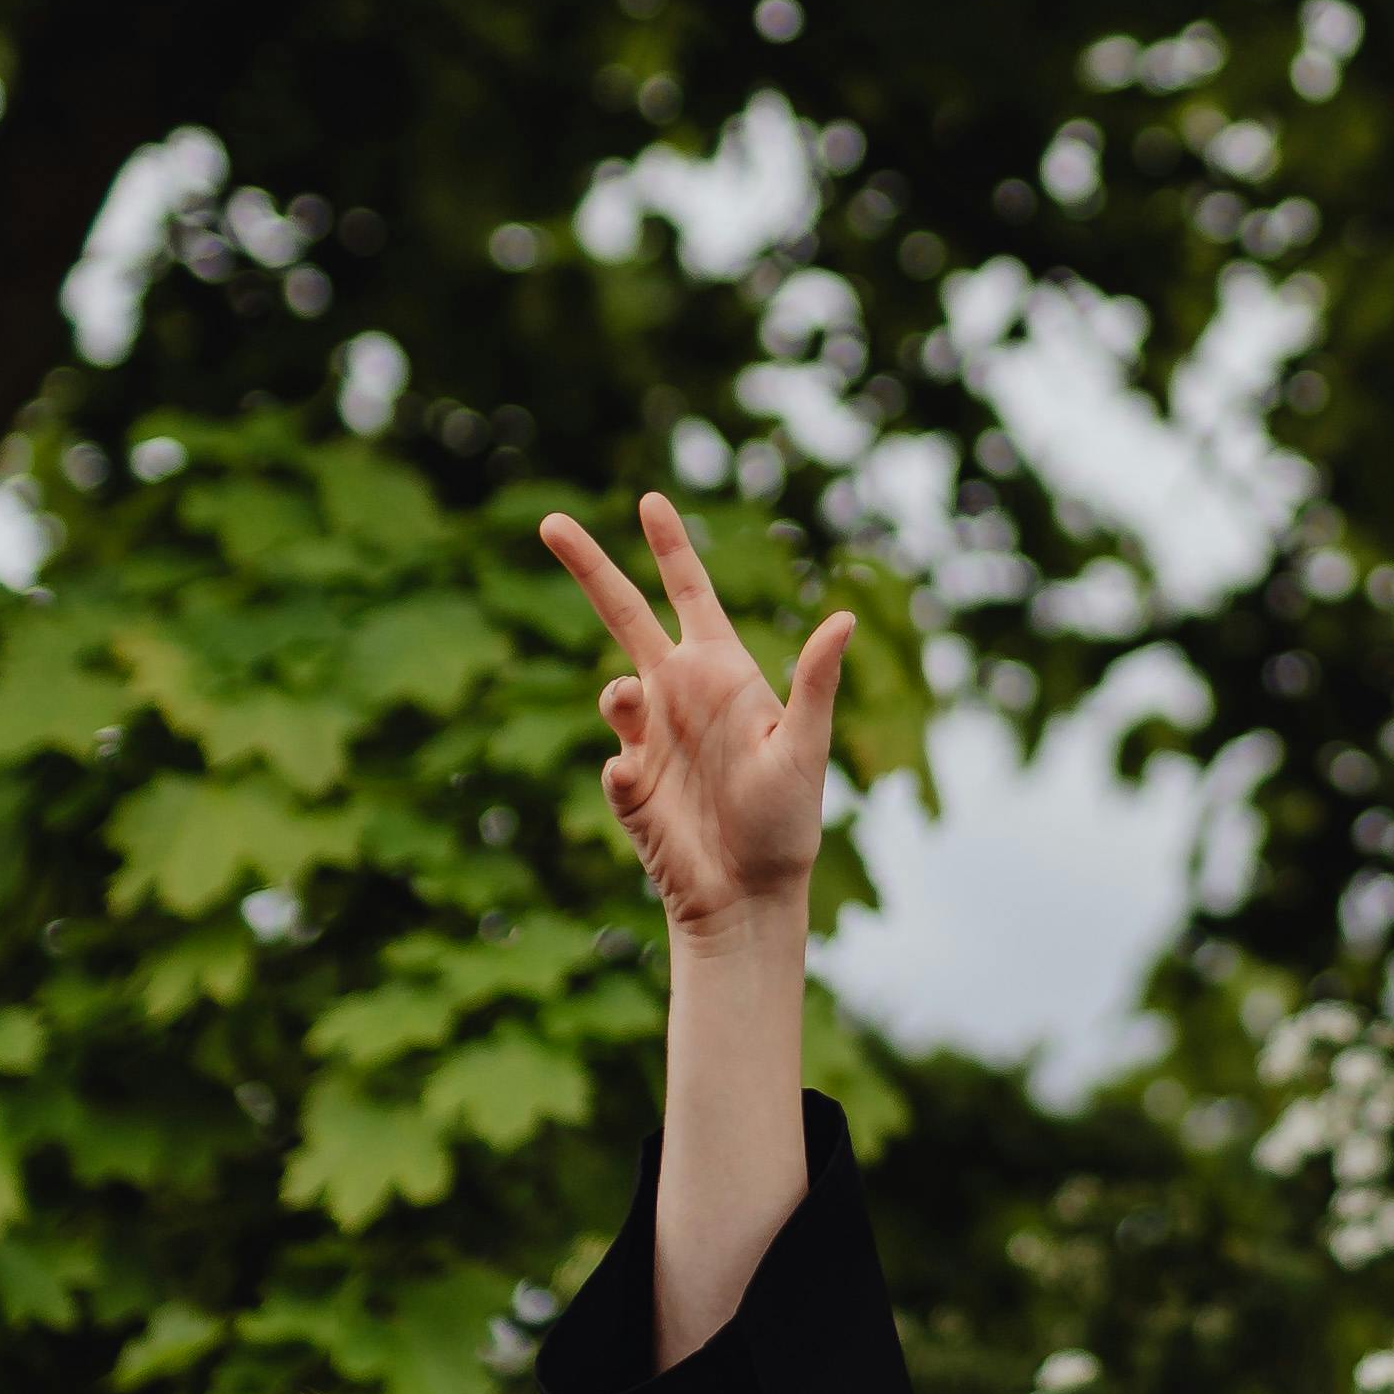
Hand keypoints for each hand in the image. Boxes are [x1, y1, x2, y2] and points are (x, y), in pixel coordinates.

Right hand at [542, 494, 850, 937]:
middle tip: (549, 521)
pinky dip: (625, 771)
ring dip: (619, 697)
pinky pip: (614, 761)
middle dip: (589, 568)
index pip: (688, 594)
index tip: (650, 498)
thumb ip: (816, 682)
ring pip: (612, 689)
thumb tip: (844, 617)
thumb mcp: (805, 746)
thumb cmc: (787, 821)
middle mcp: (679, 693)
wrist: (746, 895)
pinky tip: (648, 792)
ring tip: (633, 712)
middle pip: (623, 615)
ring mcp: (648, 735)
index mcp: (722, 673)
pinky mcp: (627, 781)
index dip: (670, 547)